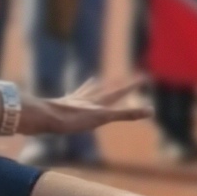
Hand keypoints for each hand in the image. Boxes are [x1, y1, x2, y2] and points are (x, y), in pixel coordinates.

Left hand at [23, 73, 152, 137]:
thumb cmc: (74, 119)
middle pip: (106, 89)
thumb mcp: (103, 117)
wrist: (45, 117)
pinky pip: (71, 98)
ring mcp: (74, 101)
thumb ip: (126, 114)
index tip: (144, 77)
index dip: (132, 85)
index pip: (120, 91)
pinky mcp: (62, 106)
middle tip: (124, 76)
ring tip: (96, 79)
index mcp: (99, 102)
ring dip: (93, 86)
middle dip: (117, 84)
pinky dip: (74, 95)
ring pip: (87, 91)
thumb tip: (151, 110)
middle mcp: (88, 99)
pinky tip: (71, 96)